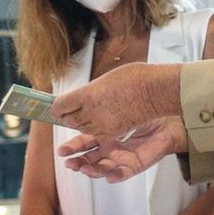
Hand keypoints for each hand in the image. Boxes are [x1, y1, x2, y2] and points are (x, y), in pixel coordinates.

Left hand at [50, 63, 179, 140]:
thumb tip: (79, 99)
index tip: (57, 106)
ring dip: (81, 123)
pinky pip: (94, 135)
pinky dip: (94, 130)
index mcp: (88, 94)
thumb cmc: (135, 79)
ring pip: (80, 129)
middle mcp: (91, 112)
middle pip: (68, 120)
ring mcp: (102, 125)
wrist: (155, 91)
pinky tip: (100, 121)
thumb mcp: (105, 80)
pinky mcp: (112, 133)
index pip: (60, 105)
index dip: (58, 106)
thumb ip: (89, 92)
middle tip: (71, 110)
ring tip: (88, 115)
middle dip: (69, 115)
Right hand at [59, 117, 187, 182]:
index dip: (73, 148)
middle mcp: (111, 149)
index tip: (61, 151)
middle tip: (69, 163)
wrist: (169, 117)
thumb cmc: (145, 110)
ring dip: (93, 171)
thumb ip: (99, 110)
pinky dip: (116, 175)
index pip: (85, 144)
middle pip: (90, 160)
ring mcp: (122, 158)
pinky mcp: (136, 164)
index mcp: (104, 136)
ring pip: (103, 169)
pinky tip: (109, 176)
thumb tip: (76, 106)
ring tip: (84, 169)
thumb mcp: (118, 109)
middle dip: (78, 163)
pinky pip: (124, 173)